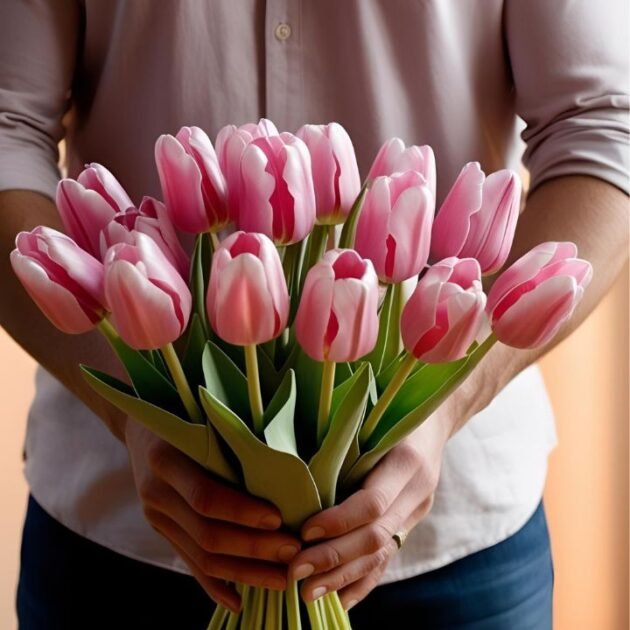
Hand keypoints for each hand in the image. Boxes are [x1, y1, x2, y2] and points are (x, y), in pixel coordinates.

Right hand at [125, 421, 301, 611]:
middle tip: (294, 553)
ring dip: (244, 573)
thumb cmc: (185, 414)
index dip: (242, 512)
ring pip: (201, 557)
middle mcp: (156, 493)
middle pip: (207, 534)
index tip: (279, 518)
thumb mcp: (202, 418)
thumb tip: (287, 464)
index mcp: (166, 459)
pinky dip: (214, 586)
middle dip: (254, 549)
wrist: (141, 426)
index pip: (206, 497)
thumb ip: (231, 439)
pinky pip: (189, 565)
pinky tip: (240, 601)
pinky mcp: (162, 532)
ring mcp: (156, 518)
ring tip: (282, 578)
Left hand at [288, 413, 449, 609]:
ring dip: (344, 577)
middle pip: (376, 536)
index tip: (304, 531)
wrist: (434, 418)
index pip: (373, 502)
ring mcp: (417, 511)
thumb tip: (293, 468)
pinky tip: (338, 600)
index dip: (339, 521)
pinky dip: (363, 582)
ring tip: (307, 593)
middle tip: (296, 572)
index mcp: (407, 461)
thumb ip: (345, 440)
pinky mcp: (411, 523)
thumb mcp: (372, 415)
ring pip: (382, 554)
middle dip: (334, 558)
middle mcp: (417, 491)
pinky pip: (389, 559)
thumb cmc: (391, 408)